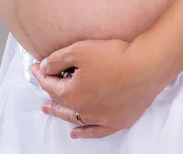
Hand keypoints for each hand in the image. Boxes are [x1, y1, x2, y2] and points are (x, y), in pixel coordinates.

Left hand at [30, 34, 170, 138]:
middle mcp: (83, 110)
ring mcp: (101, 118)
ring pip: (74, 118)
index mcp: (71, 94)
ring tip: (49, 110)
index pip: (50, 84)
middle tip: (41, 84)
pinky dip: (84, 132)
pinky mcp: (117, 121)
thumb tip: (44, 67)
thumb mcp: (78, 50)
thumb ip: (57, 60)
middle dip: (48, 92)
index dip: (41, 74)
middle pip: (60, 102)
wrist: (146, 67)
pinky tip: (76, 132)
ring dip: (60, 113)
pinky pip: (96, 131)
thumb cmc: (113, 57)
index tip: (37, 66)